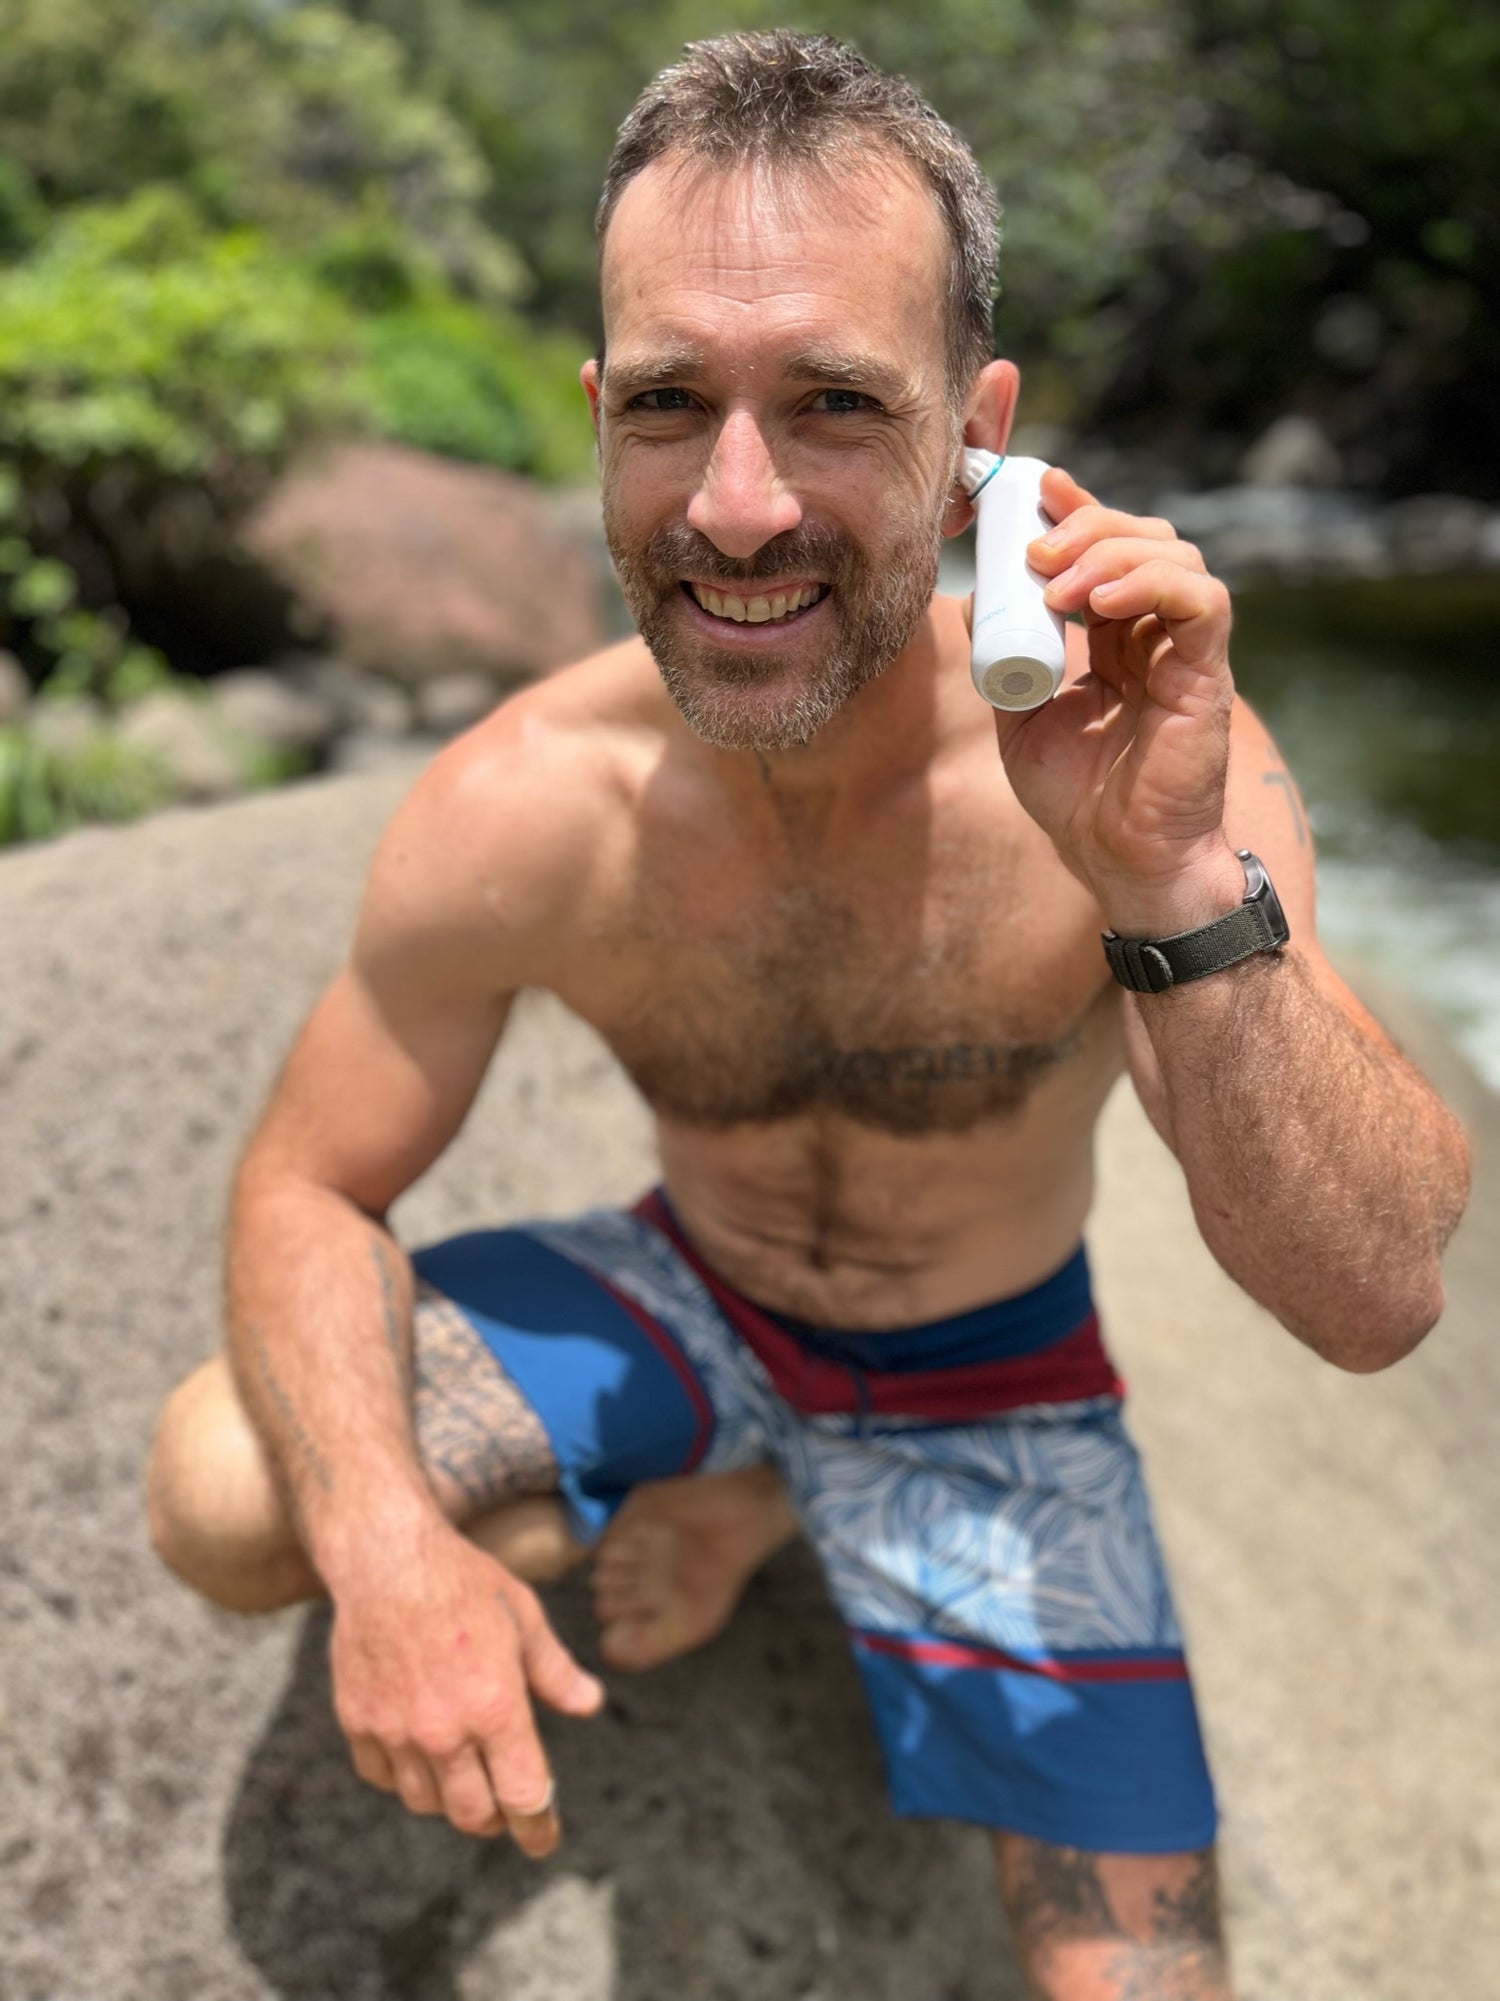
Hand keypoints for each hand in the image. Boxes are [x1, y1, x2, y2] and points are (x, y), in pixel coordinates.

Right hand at [329, 1516, 603, 1853]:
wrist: (387, 1559)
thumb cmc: (464, 1582)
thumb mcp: (526, 1618)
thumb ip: (556, 1671)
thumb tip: (589, 1704)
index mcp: (495, 1708)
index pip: (523, 1796)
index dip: (538, 1826)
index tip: (543, 1838)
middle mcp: (445, 1731)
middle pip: (472, 1813)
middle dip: (495, 1817)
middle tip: (503, 1804)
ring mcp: (397, 1731)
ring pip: (425, 1801)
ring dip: (448, 1797)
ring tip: (463, 1774)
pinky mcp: (358, 1722)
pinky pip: (382, 1776)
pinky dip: (402, 1776)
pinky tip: (417, 1753)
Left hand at [977, 466, 1243, 933]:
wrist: (1120, 861)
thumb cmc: (1080, 799)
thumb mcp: (1021, 718)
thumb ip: (1004, 658)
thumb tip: (974, 600)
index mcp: (1116, 638)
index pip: (1106, 549)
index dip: (1076, 508)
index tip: (1033, 489)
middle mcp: (1155, 634)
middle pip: (1142, 537)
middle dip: (1086, 525)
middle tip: (1036, 550)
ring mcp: (1186, 651)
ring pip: (1174, 555)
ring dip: (1111, 551)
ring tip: (1059, 584)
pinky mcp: (1208, 673)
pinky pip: (1201, 601)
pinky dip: (1152, 583)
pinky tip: (1101, 603)